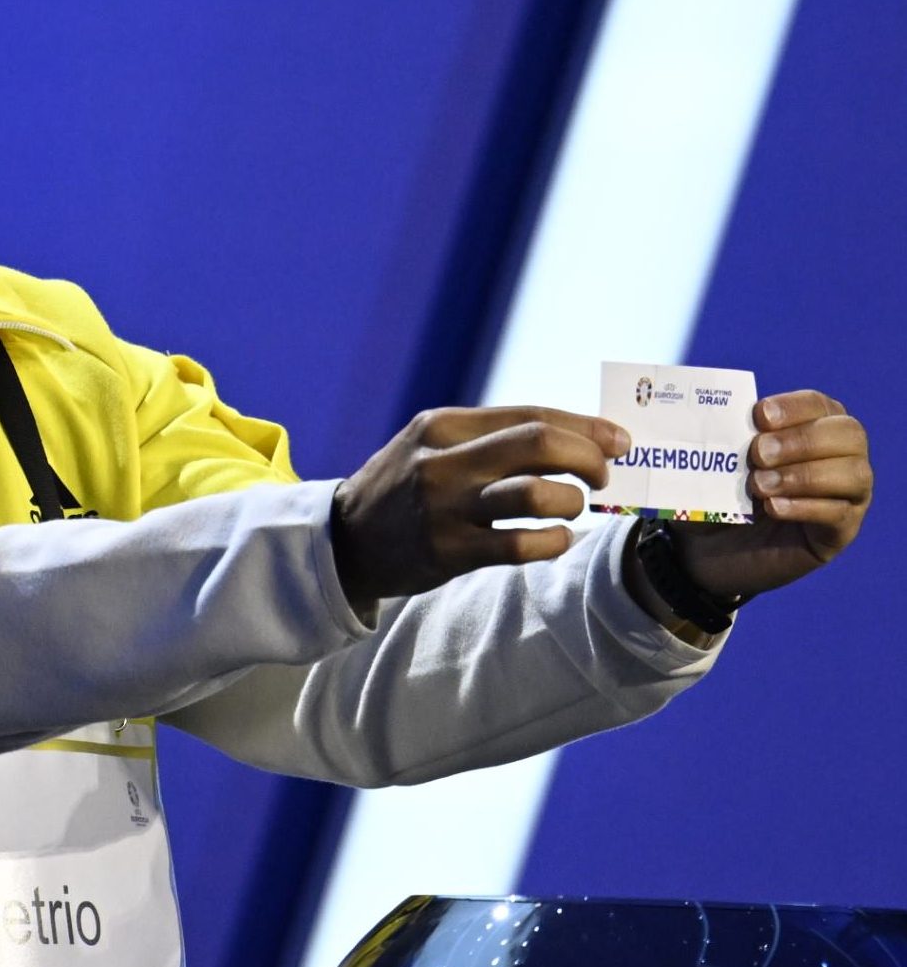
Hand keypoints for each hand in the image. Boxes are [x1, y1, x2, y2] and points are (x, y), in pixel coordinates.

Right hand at [331, 406, 628, 612]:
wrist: (346, 540)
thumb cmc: (406, 487)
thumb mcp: (432, 445)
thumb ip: (489, 438)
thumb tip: (575, 436)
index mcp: (442, 424)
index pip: (531, 415)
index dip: (585, 426)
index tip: (619, 440)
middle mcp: (443, 460)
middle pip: (539, 444)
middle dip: (588, 457)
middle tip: (604, 475)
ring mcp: (445, 507)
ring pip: (536, 493)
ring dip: (572, 501)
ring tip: (573, 508)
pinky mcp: (449, 551)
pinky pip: (522, 544)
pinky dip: (554, 541)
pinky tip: (556, 539)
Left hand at [669, 390, 872, 603]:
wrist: (705, 548)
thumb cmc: (713, 491)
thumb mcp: (709, 461)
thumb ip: (717, 436)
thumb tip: (699, 411)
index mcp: (810, 425)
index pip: (819, 404)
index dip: (794, 407)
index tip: (759, 416)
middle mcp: (840, 456)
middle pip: (848, 433)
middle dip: (801, 440)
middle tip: (758, 454)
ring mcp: (847, 495)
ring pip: (853, 474)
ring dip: (804, 476)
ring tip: (759, 486)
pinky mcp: (839, 532)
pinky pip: (839, 514)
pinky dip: (805, 507)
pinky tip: (772, 508)